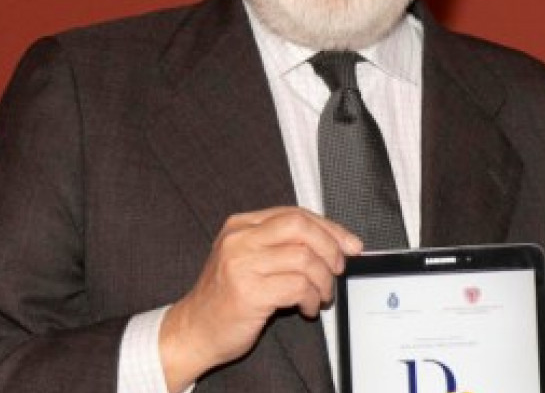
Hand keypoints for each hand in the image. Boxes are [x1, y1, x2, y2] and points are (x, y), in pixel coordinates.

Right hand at [158, 206, 362, 389]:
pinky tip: (306, 308)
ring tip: (320, 296)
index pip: (296, 214)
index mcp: (240, 225)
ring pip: (304, 258)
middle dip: (330, 247)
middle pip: (301, 226)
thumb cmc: (228, 297)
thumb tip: (336, 243)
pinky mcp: (248, 292)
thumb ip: (283, 245)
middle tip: (337, 269)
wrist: (194, 330)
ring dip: (323, 281)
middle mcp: (239, 239)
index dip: (330, 228)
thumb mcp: (250, 259)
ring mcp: (241, 264)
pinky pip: (298, 287)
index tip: (350, 244)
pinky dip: (311, 298)